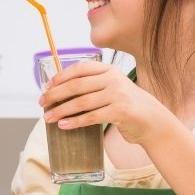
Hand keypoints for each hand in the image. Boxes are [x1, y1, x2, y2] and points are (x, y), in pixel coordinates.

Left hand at [38, 59, 175, 146]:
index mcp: (108, 69)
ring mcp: (118, 94)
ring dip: (61, 111)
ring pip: (81, 102)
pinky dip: (75, 122)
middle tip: (42, 103)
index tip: (46, 87)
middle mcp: (113, 79)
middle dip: (55, 94)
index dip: (60, 77)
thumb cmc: (125, 105)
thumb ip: (91, 85)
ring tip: (48, 118)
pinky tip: (63, 125)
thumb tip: (57, 91)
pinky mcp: (120, 111)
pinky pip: (91, 117)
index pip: (80, 68)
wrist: (152, 121)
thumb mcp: (111, 88)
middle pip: (76, 85)